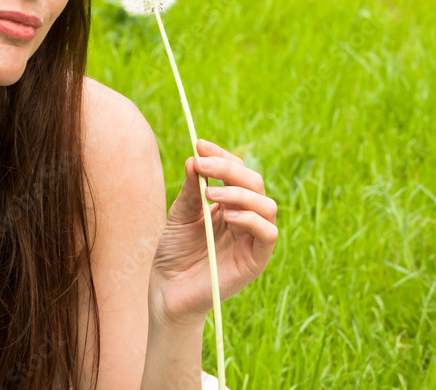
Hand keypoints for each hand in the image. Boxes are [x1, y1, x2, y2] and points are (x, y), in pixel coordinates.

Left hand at [149, 139, 277, 327]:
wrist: (167, 291)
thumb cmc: (174, 253)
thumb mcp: (180, 214)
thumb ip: (190, 189)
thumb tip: (195, 157)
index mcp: (229, 204)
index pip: (238, 172)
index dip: (222, 156)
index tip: (199, 145)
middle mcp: (245, 218)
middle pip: (254, 183)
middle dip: (230, 169)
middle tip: (203, 165)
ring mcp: (252, 239)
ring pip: (267, 205)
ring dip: (241, 193)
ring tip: (212, 194)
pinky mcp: (256, 260)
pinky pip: (268, 234)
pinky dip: (252, 219)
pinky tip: (228, 216)